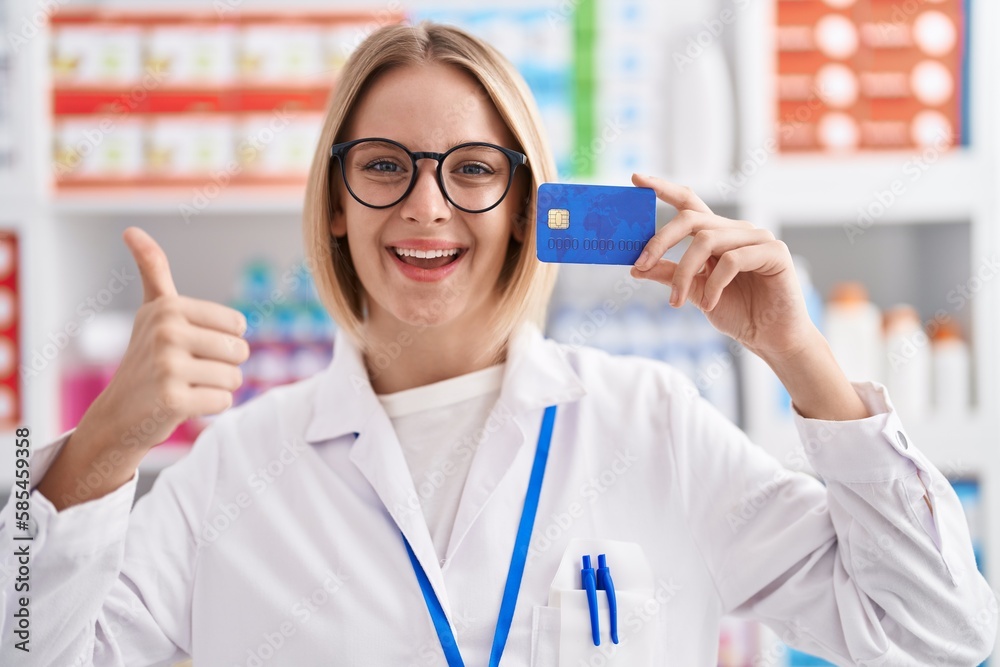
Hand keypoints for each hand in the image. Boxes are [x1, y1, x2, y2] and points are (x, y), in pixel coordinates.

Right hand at [77, 227, 249, 454]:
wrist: (119, 415)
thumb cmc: (146, 359)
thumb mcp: (152, 311)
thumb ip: (153, 271)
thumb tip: (131, 230)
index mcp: (168, 307)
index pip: (238, 325)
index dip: (223, 341)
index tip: (190, 347)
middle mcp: (166, 332)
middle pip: (240, 351)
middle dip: (223, 366)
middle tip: (189, 371)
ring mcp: (168, 366)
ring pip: (235, 378)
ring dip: (217, 388)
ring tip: (185, 387)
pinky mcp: (173, 400)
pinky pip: (224, 400)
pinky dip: (210, 407)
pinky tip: (183, 405)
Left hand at [629, 173, 816, 361]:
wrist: (770, 337)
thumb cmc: (737, 313)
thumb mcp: (695, 292)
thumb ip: (670, 275)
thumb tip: (636, 267)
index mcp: (717, 235)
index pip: (689, 203)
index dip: (664, 189)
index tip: (636, 179)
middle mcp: (736, 231)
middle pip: (691, 219)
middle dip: (660, 240)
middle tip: (640, 264)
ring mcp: (757, 238)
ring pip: (707, 240)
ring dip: (684, 273)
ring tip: (677, 300)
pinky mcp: (774, 252)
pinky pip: (732, 260)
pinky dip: (715, 284)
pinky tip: (710, 304)